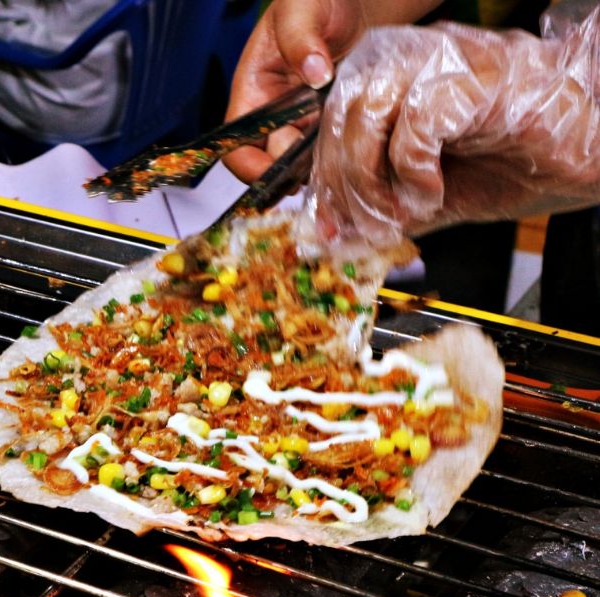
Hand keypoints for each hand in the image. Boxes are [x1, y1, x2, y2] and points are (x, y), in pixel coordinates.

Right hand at [222, 0, 437, 182]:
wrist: (353, 0)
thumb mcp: (303, 7)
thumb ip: (301, 37)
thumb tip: (313, 73)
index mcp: (252, 91)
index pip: (236, 144)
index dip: (249, 167)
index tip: (277, 175)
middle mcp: (273, 113)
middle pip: (270, 161)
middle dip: (291, 172)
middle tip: (322, 169)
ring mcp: (303, 121)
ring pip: (301, 162)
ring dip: (317, 170)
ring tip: (342, 166)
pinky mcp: (330, 123)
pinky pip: (329, 151)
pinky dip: (339, 159)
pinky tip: (357, 156)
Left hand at [308, 11, 599, 245]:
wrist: (591, 148)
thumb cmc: (521, 159)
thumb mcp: (434, 194)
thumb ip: (384, 209)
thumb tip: (339, 239)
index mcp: (393, 76)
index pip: (331, 122)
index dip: (323, 180)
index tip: (326, 228)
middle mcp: (410, 58)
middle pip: (340, 117)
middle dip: (342, 186)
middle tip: (363, 228)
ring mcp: (441, 61)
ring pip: (367, 114)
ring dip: (371, 179)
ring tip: (400, 213)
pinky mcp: (472, 77)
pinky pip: (414, 122)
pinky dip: (413, 169)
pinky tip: (432, 193)